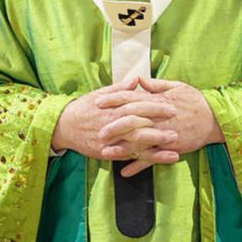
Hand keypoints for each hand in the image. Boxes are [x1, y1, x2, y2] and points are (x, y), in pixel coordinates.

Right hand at [52, 78, 178, 162]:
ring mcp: (109, 140)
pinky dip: (140, 160)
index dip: (156, 107)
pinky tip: (154, 161)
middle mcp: (112, 124)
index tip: (172, 107)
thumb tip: (137, 79)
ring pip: (135, 144)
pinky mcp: (105, 152)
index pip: (138, 106)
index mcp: (114, 108)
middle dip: (159, 128)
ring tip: (174, 149)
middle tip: (177, 129)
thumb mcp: (100, 94)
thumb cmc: (83, 108)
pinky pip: (126, 157)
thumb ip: (120, 89)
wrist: (63, 126)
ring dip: (156, 147)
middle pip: (139, 126)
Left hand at [105, 77, 223, 176]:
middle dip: (113, 126)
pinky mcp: (170, 148)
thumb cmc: (196, 101)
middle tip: (97, 131)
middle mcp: (158, 118)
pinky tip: (124, 172)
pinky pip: (151, 159)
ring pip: (138, 142)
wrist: (216, 119)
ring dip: (121, 149)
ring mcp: (163, 134)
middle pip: (131, 121)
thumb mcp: (177, 87)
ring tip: (104, 153)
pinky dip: (137, 166)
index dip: (114, 99)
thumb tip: (139, 80)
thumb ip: (156, 85)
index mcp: (157, 102)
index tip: (98, 101)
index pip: (131, 98)